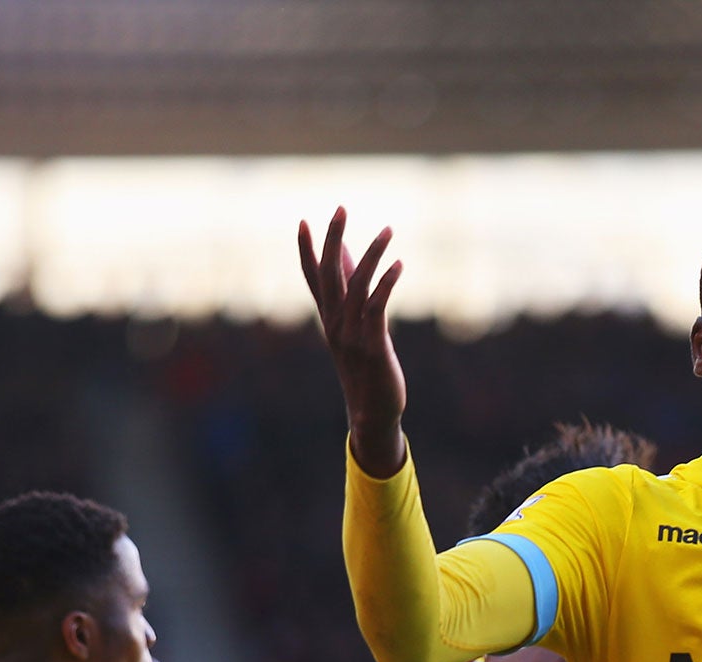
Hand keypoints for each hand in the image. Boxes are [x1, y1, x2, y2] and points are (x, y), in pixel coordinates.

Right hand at [298, 207, 407, 476]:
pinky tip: (399, 265)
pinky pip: (377, 306)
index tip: (302, 221)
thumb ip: (354, 302)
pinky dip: (387, 283)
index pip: (312, 279)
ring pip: (356, 284)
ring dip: (372, 254)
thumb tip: (351, 272)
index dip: (305, 250)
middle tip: (340, 208)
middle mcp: (335, 324)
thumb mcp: (357, 332)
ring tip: (388, 230)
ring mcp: (352, 334)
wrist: (372, 414)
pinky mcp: (373, 344)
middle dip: (332, 238)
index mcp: (329, 320)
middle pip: (328, 273)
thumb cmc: (368, 370)